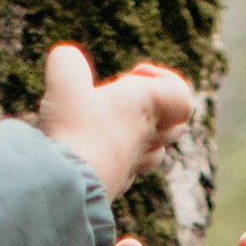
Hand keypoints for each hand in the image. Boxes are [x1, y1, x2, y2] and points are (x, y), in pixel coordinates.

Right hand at [35, 42, 194, 201]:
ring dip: (137, 135)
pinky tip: (89, 151)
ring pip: (153, 151)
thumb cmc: (73, 132)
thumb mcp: (64, 85)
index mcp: (145, 108)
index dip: (165, 80)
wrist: (65, 188)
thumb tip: (66, 56)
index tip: (132, 75)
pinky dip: (117, 157)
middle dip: (153, 110)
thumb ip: (67, 64)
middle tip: (118, 100)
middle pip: (173, 126)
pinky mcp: (114, 186)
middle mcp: (145, 138)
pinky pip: (128, 170)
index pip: (181, 96)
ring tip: (102, 124)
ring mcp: (132, 166)